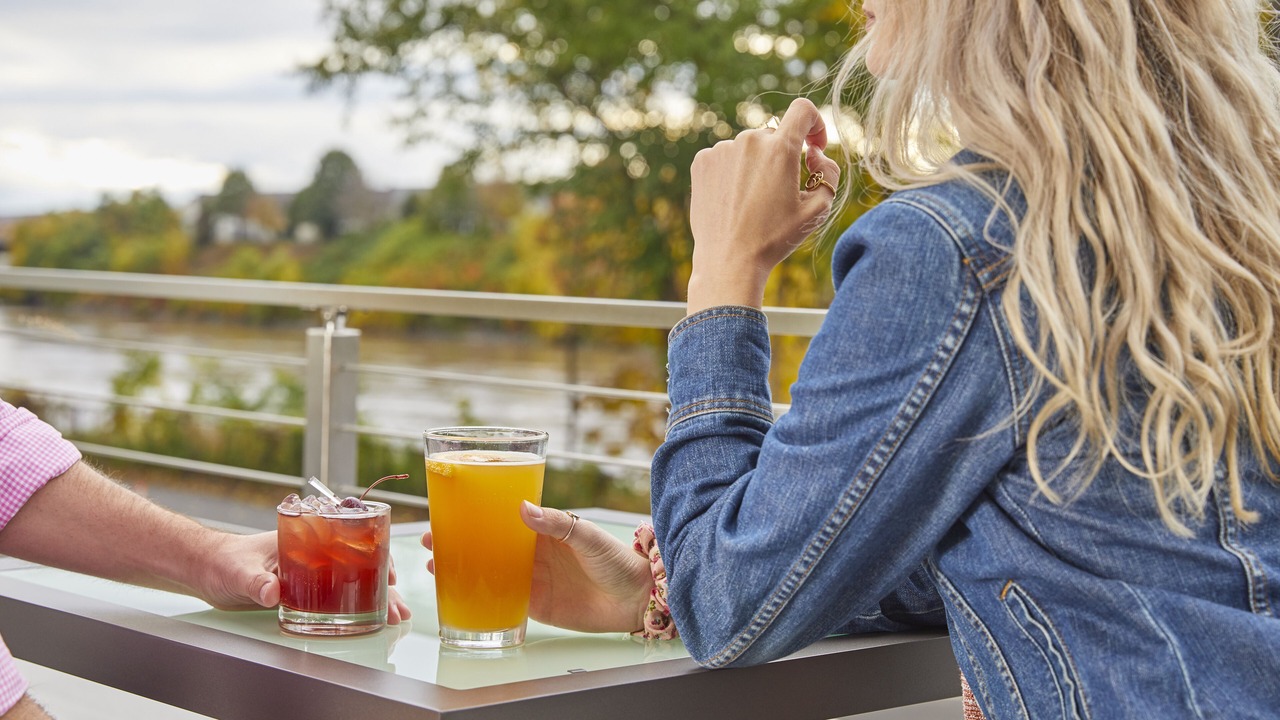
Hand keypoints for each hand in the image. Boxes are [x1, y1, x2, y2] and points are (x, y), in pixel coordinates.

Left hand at [196, 531, 410, 624]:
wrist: (206, 570)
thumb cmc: (223, 561)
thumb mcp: (239, 572)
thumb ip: (255, 582)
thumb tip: (271, 592)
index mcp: (306, 536)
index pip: (351, 538)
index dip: (375, 555)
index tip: (390, 575)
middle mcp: (314, 552)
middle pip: (358, 564)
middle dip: (383, 586)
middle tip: (398, 609)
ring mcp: (310, 571)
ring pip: (351, 582)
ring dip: (375, 598)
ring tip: (394, 617)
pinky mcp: (303, 590)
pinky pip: (335, 596)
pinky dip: (355, 606)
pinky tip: (370, 618)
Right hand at [421, 503, 652, 632]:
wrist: (637, 599)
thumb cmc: (617, 560)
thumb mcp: (586, 536)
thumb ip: (556, 524)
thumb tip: (521, 508)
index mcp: (543, 531)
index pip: (502, 519)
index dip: (476, 515)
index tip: (449, 509)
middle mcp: (532, 553)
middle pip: (487, 544)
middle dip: (458, 541)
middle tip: (430, 538)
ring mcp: (531, 579)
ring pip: (488, 572)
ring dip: (461, 569)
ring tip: (433, 564)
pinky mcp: (535, 606)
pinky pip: (501, 602)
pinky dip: (478, 599)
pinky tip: (457, 597)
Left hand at [687, 96, 839, 313]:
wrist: (729, 262)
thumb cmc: (775, 239)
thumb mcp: (817, 210)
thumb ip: (829, 173)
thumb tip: (814, 154)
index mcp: (780, 149)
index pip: (803, 110)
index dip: (815, 124)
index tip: (813, 146)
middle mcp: (749, 141)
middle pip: (774, 135)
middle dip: (783, 156)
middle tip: (781, 191)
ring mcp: (722, 150)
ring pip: (749, 147)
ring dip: (756, 165)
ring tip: (753, 202)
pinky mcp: (702, 162)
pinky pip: (725, 156)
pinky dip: (733, 171)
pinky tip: (733, 199)